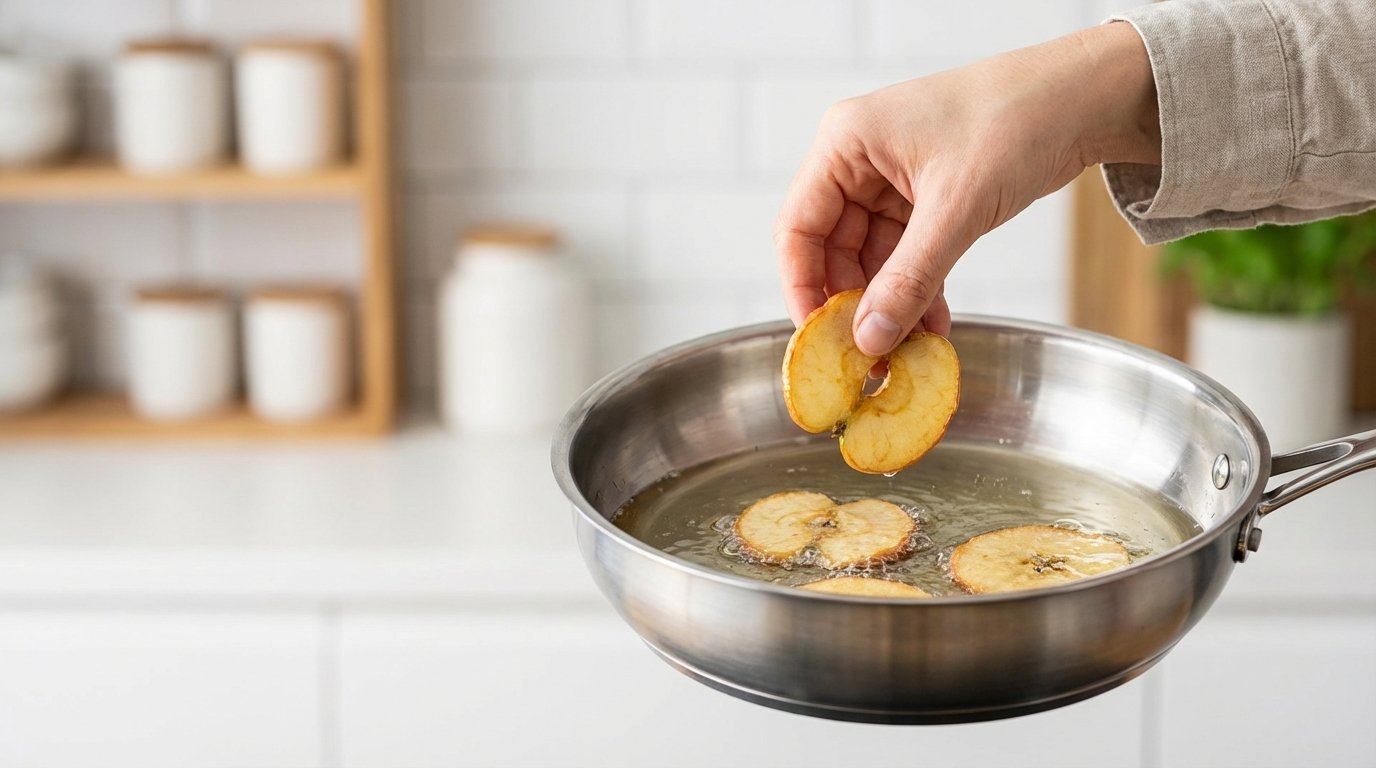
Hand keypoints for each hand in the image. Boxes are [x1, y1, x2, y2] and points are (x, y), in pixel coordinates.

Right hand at [775, 22, 1159, 354]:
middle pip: (833, 250)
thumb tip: (871, 336)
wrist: (1083, 99)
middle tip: (869, 354)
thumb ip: (910, 278)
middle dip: (854, 304)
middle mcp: (860, 160)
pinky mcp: (926, 198)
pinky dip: (918, 290)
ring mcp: (892, 180)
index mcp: (846, 144)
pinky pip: (907, 256)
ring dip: (890, 304)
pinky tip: (932, 325)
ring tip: (908, 347)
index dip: (803, 288)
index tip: (820, 339)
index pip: (799, 228)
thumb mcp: (956, 208)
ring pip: (872, 259)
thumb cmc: (1017, 119)